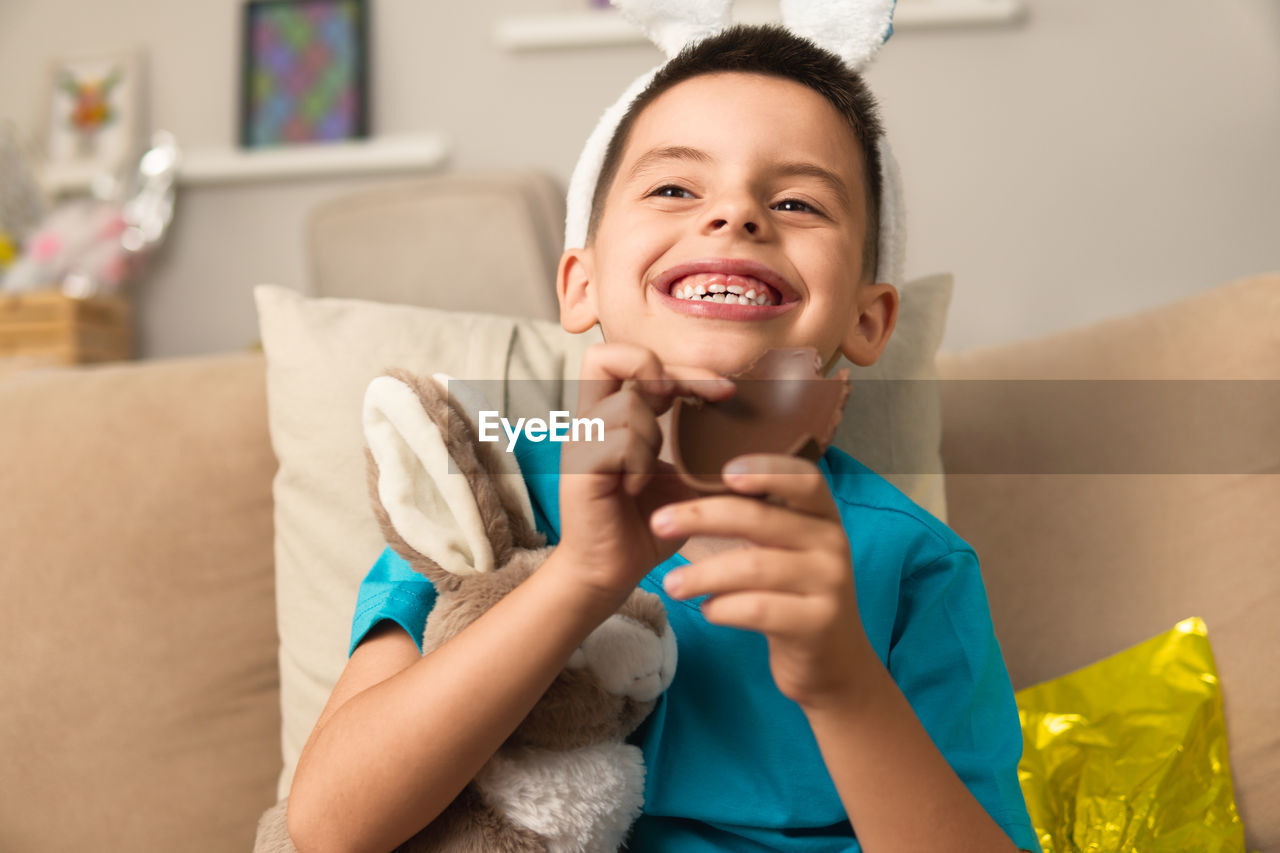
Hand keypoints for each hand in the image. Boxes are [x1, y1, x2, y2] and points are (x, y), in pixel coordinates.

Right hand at [557, 342, 734, 600]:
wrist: (611, 572)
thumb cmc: (646, 525)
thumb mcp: (683, 476)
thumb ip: (698, 444)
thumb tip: (751, 425)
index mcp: (612, 415)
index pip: (631, 358)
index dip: (679, 366)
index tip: (724, 390)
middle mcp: (589, 421)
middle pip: (606, 356)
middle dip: (663, 373)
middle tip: (698, 401)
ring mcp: (580, 443)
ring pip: (626, 407)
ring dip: (652, 435)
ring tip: (649, 471)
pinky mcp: (578, 471)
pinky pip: (617, 443)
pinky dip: (637, 464)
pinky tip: (637, 488)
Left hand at [649, 454, 877, 710]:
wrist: (835, 664)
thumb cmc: (795, 596)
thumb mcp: (789, 552)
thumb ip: (760, 520)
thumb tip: (692, 492)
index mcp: (824, 518)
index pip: (803, 479)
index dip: (765, 470)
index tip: (724, 472)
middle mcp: (832, 544)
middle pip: (761, 520)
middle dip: (702, 517)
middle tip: (659, 522)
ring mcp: (829, 585)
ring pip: (752, 568)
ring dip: (702, 575)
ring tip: (671, 585)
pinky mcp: (816, 624)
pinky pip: (757, 609)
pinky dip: (722, 608)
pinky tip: (707, 610)